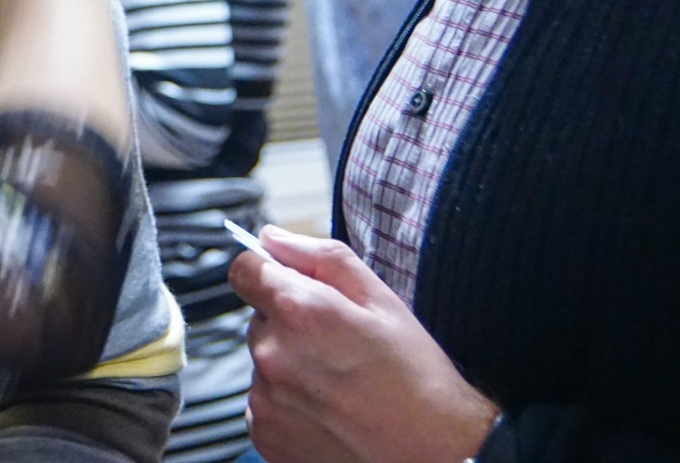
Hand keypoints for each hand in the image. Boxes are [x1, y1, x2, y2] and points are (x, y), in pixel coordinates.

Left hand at [229, 227, 498, 462]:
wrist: (435, 454)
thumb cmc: (417, 379)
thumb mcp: (381, 300)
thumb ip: (320, 258)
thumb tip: (273, 237)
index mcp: (299, 311)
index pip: (243, 270)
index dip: (267, 272)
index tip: (287, 284)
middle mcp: (273, 354)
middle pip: (258, 318)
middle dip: (287, 323)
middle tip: (336, 344)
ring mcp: (266, 398)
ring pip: (262, 362)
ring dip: (288, 365)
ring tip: (338, 382)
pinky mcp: (265, 433)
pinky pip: (264, 401)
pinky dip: (288, 403)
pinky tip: (329, 409)